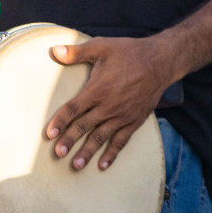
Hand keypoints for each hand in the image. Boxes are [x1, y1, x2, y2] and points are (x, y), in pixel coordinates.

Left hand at [44, 37, 178, 171]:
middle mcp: (109, 106)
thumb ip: (77, 52)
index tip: (49, 134)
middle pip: (84, 126)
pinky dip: (112, 153)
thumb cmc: (130, 52)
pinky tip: (103, 165)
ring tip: (76, 166)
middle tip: (57, 154)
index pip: (73, 109)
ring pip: (101, 137)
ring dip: (87, 152)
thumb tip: (53, 51)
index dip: (60, 121)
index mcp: (98, 89)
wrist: (162, 61)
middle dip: (69, 141)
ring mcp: (123, 115)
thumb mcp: (103, 47)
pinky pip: (121, 140)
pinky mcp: (135, 120)